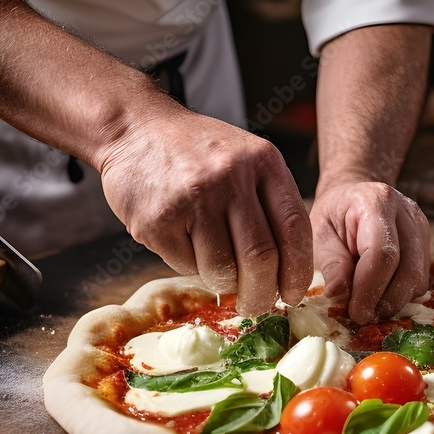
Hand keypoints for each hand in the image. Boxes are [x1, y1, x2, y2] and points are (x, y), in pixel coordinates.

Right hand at [98, 105, 312, 313]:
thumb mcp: (246, 160)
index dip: (298, 271)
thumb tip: (289, 272)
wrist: (135, 128)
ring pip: (222, 268)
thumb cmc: (198, 153)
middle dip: (262, 293)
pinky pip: (185, 265)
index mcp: (264, 162)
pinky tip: (183, 242)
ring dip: (224, 283)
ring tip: (219, 273)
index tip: (294, 294)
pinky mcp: (158, 218)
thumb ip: (269, 205)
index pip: (295, 229)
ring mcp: (194, 197)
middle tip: (257, 305)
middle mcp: (231, 177)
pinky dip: (190, 266)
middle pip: (261, 257)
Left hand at [310, 180, 429, 322]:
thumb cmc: (332, 216)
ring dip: (393, 301)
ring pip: (418, 280)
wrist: (353, 195)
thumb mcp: (319, 236)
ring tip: (368, 304)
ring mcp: (422, 229)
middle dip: (385, 302)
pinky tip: (379, 293)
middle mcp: (407, 214)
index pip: (383, 254)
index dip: (370, 289)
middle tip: (361, 317)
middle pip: (408, 271)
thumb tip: (339, 296)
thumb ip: (331, 265)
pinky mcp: (427, 245)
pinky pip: (420, 281)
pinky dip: (400, 295)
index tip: (356, 313)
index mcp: (377, 203)